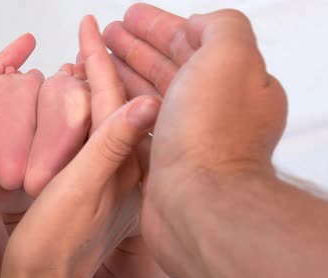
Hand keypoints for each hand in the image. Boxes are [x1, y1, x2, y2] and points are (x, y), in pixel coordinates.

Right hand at [0, 16, 159, 277]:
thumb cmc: (58, 245)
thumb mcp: (86, 190)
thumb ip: (112, 145)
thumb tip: (146, 101)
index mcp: (123, 161)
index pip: (116, 95)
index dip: (102, 56)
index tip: (91, 25)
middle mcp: (124, 167)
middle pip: (118, 102)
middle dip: (108, 65)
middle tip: (98, 32)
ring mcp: (110, 177)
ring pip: (107, 117)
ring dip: (98, 85)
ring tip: (86, 59)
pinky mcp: (94, 189)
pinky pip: (95, 138)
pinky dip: (86, 114)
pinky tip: (76, 106)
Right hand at [104, 4, 286, 266]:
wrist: (195, 202)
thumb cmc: (210, 133)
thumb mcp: (230, 57)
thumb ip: (221, 27)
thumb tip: (198, 25)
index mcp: (237, 84)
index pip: (195, 43)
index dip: (161, 24)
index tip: (130, 16)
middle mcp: (215, 112)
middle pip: (170, 67)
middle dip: (138, 46)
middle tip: (109, 32)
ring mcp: (189, 139)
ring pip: (151, 95)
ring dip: (125, 72)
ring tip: (97, 55)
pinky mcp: (164, 162)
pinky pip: (138, 124)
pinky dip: (119, 105)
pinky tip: (99, 95)